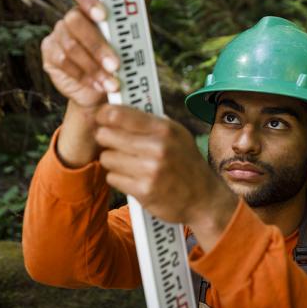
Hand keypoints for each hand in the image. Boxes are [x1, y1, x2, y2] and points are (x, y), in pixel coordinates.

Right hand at [40, 0, 150, 108]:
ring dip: (94, 66)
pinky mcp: (50, 54)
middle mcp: (72, 15)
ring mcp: (58, 34)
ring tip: (112, 81)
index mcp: (90, 3)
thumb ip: (138, 3)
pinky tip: (100, 85)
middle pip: (74, 20)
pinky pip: (62, 61)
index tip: (102, 15)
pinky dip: (85, 75)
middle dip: (97, 45)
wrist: (109, 93)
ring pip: (70, 45)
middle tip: (116, 64)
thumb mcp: (136, 31)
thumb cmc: (123, 56)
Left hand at [94, 104, 237, 247]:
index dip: (104, 115)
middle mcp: (158, 147)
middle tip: (114, 143)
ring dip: (113, 161)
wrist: (204, 198)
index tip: (102, 118)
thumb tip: (118, 109)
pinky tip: (133, 178)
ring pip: (107, 158)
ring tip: (129, 163)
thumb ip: (150, 122)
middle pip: (106, 135)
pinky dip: (119, 178)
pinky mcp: (144, 191)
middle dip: (106, 139)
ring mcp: (150, 170)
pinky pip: (112, 178)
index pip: (118, 114)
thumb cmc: (186, 163)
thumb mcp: (177, 134)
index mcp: (165, 129)